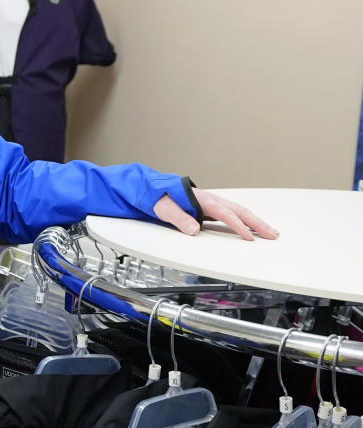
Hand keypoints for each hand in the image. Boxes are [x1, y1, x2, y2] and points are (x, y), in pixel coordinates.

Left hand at [152, 188, 278, 240]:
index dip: (238, 226)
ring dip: (256, 221)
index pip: (225, 213)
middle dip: (258, 223)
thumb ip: (178, 218)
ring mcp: (212, 202)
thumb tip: (194, 230)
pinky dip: (246, 220)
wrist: (153, 188)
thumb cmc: (158, 197)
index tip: (250, 238)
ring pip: (239, 211)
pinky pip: (233, 213)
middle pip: (239, 210)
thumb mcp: (164, 208)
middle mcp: (210, 199)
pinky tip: (253, 228)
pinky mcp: (210, 207)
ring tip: (271, 232)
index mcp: (201, 199)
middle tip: (274, 235)